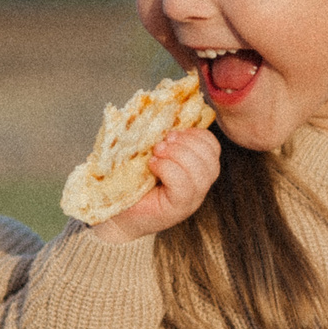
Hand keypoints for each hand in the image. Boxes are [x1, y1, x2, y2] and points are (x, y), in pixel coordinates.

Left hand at [90, 128, 221, 242]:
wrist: (115, 214)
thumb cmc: (130, 183)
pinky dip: (168, 169)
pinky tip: (153, 166)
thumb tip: (159, 114)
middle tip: (161, 143)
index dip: (196, 134)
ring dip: (177, 155)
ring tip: (156, 154)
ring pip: (202, 172)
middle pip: (211, 158)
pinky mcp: (178, 209)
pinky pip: (184, 186)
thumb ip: (161, 139)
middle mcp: (198, 186)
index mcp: (195, 169)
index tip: (171, 133)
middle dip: (186, 143)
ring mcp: (191, 200)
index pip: (212, 147)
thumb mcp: (149, 155)